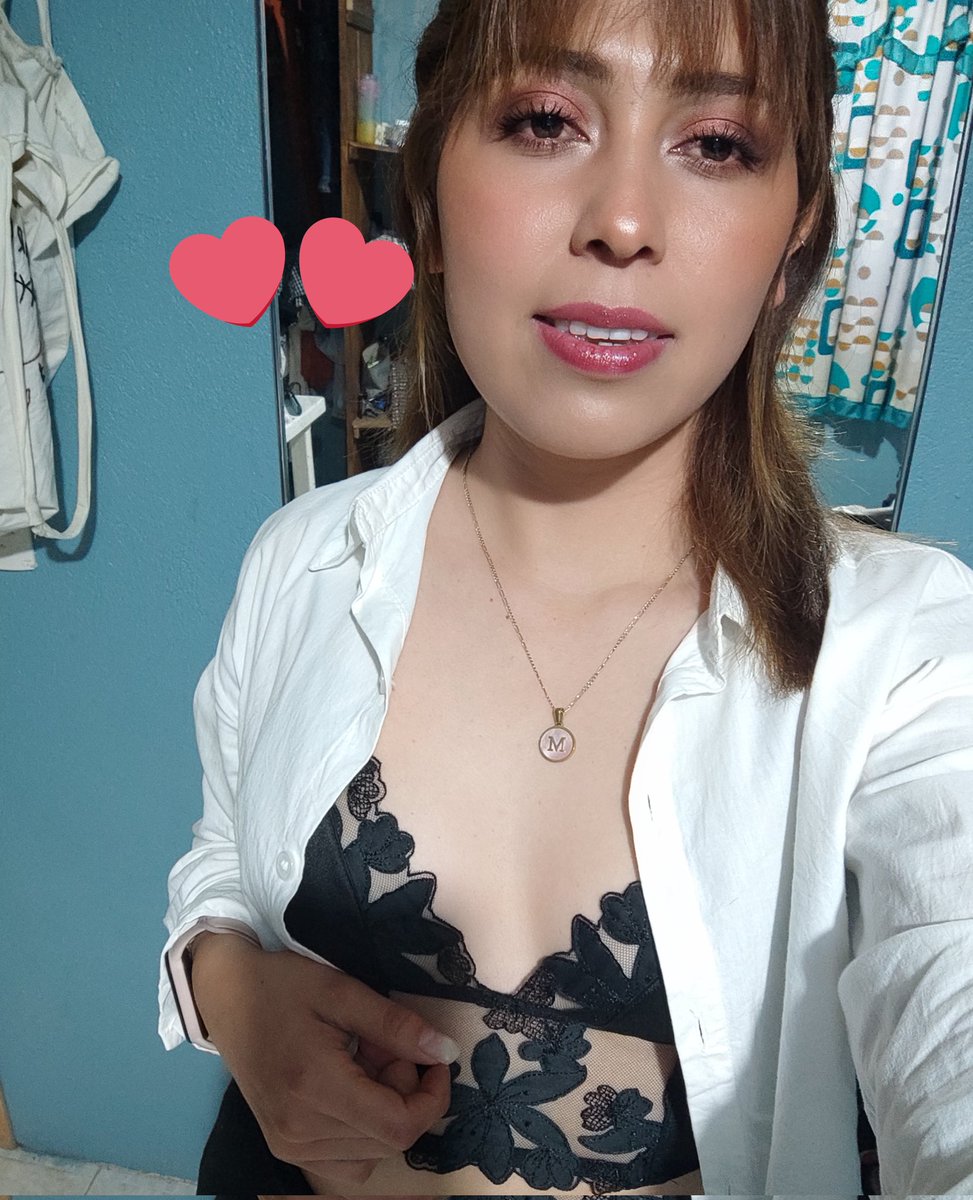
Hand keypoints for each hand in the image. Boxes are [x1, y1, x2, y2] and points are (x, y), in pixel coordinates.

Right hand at [191, 934, 457, 1188]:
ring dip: (385, 1110)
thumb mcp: (342, 992)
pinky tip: (352, 1088)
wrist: (226, 996)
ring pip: (373, 1153)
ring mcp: (289, 1146)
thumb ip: (396, 1026)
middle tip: (384, 1044)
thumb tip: (446, 1052)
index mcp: (315, 1088)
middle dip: (406, 1092)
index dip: (432, 1098)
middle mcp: (300, 1131)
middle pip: (390, 1139)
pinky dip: (365, 1131)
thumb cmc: (282, 985)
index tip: (434, 1059)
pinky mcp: (285, 1147)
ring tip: (363, 1060)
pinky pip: (348, 1161)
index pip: (399, 1127)